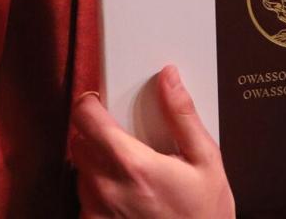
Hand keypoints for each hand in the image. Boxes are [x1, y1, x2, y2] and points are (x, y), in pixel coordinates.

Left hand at [70, 66, 233, 218]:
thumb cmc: (204, 215)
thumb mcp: (206, 160)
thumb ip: (183, 115)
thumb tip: (169, 79)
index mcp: (133, 164)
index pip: (85, 118)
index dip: (90, 103)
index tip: (99, 101)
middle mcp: (107, 188)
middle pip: (79, 142)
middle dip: (97, 135)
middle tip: (125, 140)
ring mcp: (96, 211)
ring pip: (81, 171)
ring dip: (97, 165)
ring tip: (131, 173)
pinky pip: (84, 200)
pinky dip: (99, 193)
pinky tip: (127, 197)